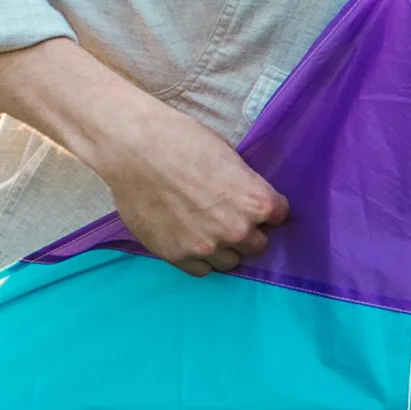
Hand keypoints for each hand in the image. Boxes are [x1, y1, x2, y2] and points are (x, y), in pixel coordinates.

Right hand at [88, 92, 288, 276]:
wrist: (131, 147)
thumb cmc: (180, 139)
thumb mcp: (227, 155)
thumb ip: (245, 186)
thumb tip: (249, 202)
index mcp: (256, 202)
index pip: (279, 216)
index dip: (266, 208)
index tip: (252, 203)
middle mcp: (237, 230)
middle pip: (257, 245)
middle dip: (247, 232)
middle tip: (226, 216)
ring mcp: (207, 247)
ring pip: (230, 262)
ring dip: (224, 248)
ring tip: (205, 228)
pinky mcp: (178, 256)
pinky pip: (202, 269)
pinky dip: (199, 257)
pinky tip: (189, 237)